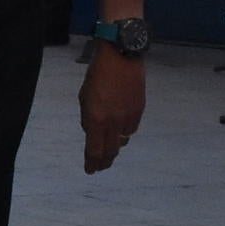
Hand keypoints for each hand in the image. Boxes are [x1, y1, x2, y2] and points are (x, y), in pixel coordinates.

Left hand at [77, 49, 143, 172]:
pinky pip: (131, 129)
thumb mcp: (84, 97)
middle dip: (104, 162)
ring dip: (115, 147)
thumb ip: (88, 118)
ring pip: (122, 142)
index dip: (92, 163)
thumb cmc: (98, 73)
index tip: (90, 170)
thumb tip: (92, 132)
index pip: (94, 150)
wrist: (121, 55)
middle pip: (110, 151)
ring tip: (109, 151)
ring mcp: (128, 117)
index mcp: (96, 118)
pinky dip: (124, 133)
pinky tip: (120, 132)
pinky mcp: (139, 111)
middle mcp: (113, 122)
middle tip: (99, 167)